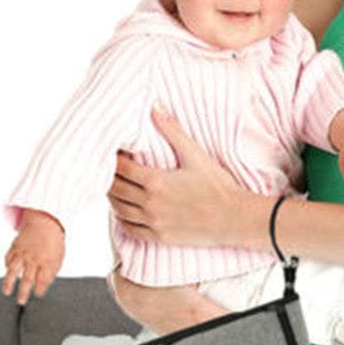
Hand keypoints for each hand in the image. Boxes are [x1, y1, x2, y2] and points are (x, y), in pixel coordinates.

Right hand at [3, 211, 64, 304]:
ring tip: (7, 292)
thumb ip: (51, 272)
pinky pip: (9, 258)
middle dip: (24, 292)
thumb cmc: (53, 242)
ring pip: (14, 270)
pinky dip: (7, 266)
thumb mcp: (58, 257)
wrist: (44, 222)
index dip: (40, 289)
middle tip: (21, 301)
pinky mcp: (15, 247)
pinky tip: (6, 272)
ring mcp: (23, 253)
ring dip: (10, 282)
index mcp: (47, 261)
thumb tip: (43, 286)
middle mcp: (34, 258)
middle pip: (28, 278)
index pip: (43, 280)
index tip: (38, 295)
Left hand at [108, 107, 246, 245]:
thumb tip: (155, 107)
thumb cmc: (218, 186)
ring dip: (113, 197)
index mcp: (156, 181)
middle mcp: (150, 203)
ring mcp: (153, 222)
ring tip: (114, 186)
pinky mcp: (159, 236)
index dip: (113, 158)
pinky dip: (121, 219)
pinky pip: (130, 229)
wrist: (234, 218)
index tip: (113, 151)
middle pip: (115, 189)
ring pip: (119, 209)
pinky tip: (124, 211)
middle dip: (109, 176)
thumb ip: (172, 130)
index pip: (121, 168)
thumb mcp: (195, 155)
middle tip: (109, 167)